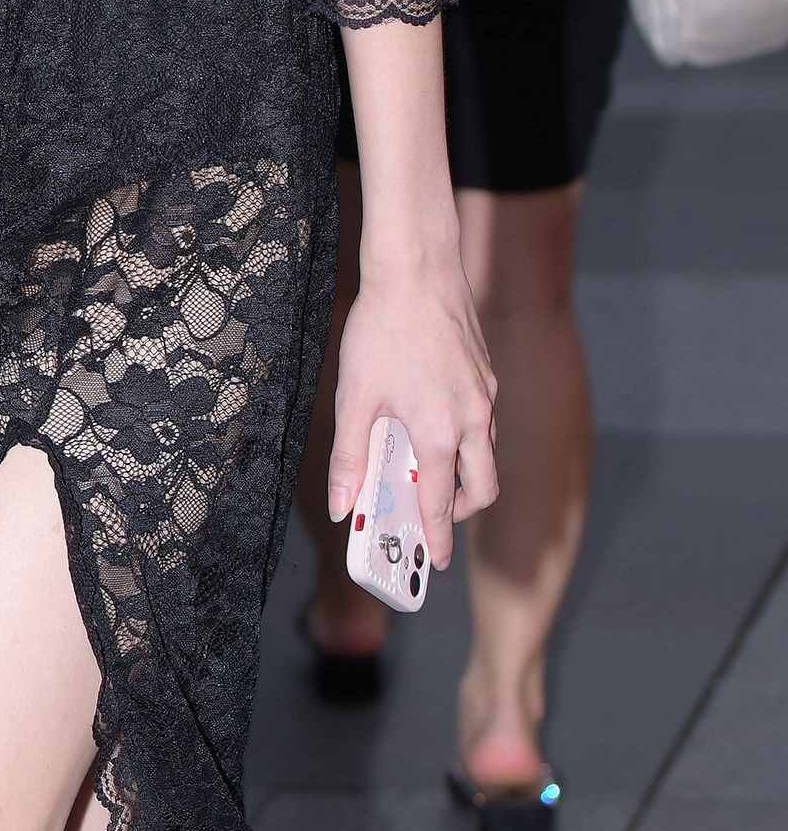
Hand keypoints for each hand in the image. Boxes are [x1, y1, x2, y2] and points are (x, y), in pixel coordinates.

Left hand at [328, 243, 497, 570]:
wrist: (417, 268)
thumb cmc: (382, 329)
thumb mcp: (354, 398)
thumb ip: (349, 457)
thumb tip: (342, 506)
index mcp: (441, 433)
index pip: (441, 504)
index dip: (437, 538)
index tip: (436, 562)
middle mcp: (475, 419)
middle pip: (483, 488)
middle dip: (458, 511)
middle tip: (427, 515)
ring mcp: (486, 395)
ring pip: (486, 453)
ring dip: (462, 471)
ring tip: (420, 466)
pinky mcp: (486, 373)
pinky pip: (483, 421)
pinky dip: (465, 437)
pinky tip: (430, 418)